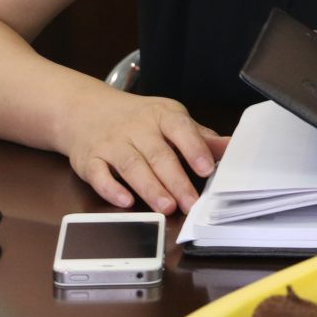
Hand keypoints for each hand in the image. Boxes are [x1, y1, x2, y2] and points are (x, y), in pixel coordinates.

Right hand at [57, 88, 229, 214]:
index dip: (194, 148)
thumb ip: (199, 136)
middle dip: (176, 180)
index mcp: (161, 115)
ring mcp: (112, 143)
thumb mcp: (170, 120)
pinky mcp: (90, 160)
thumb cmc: (138, 119)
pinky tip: (125, 202)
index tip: (207, 168)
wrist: (85, 109)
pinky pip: (99, 174)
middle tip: (190, 203)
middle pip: (158, 155)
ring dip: (150, 188)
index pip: (180, 128)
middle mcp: (136, 128)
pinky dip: (111, 188)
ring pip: (132, 166)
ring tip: (166, 207)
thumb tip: (231, 147)